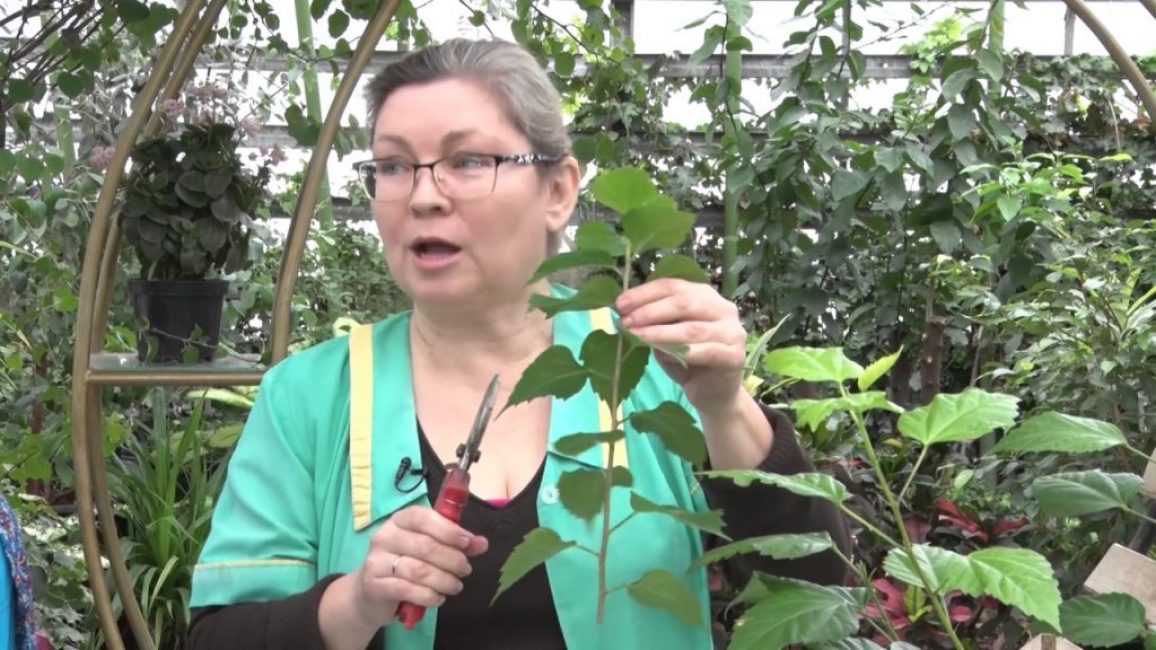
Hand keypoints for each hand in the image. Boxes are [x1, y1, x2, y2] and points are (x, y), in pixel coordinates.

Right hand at [351, 505, 488, 627]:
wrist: (369, 595)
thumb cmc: (404, 565)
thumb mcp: (428, 549)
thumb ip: (455, 543)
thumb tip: (481, 543)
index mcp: (399, 521)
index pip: (422, 517)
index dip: (447, 529)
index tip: (467, 542)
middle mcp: (384, 537)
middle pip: (425, 546)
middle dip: (452, 559)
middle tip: (466, 569)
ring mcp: (376, 561)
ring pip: (418, 570)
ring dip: (444, 580)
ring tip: (456, 586)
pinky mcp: (374, 586)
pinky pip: (408, 590)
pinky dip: (429, 595)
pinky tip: (438, 598)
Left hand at [616, 278, 747, 417]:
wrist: (713, 394)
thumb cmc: (687, 361)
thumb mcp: (666, 336)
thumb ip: (654, 322)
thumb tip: (625, 314)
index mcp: (705, 296)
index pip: (673, 286)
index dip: (645, 293)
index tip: (620, 304)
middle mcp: (723, 308)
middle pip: (684, 302)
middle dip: (650, 311)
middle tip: (626, 321)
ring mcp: (732, 332)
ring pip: (691, 328)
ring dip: (660, 331)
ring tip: (635, 335)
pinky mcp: (734, 356)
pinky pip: (704, 351)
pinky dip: (680, 352)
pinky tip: (660, 354)